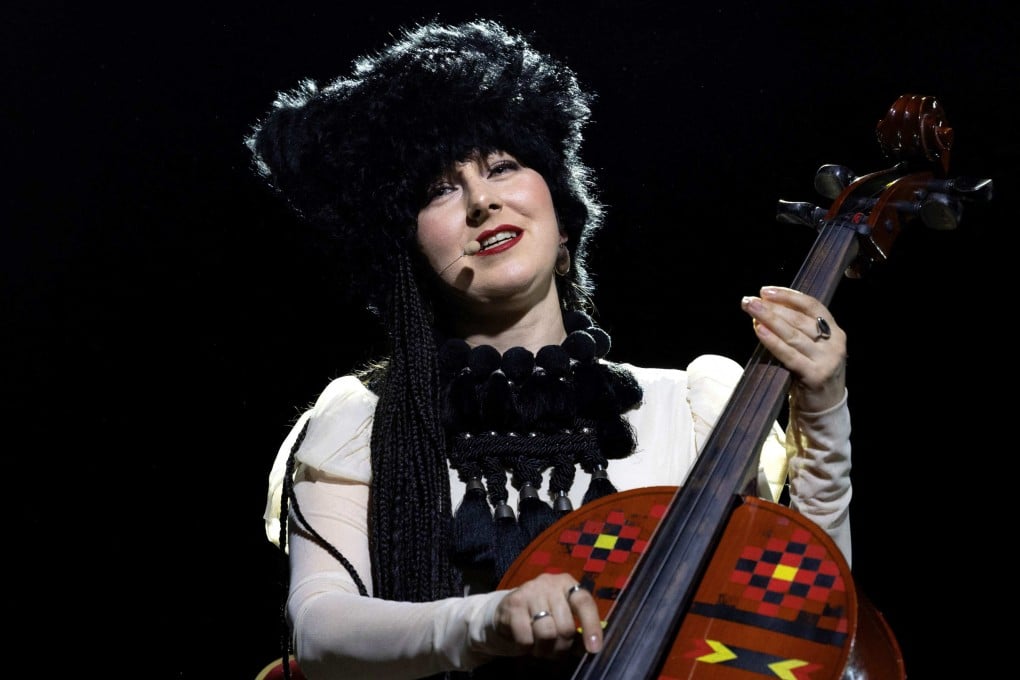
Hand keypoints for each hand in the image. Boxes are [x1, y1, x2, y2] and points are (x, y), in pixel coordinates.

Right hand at [494, 572, 601, 658]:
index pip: (584, 602)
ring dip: (545, 650)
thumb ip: (577, 632)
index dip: (592, 626)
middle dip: (562, 647)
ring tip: (540, 648)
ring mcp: (529, 591)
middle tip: (555, 651)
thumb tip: (591, 648)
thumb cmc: (540, 618)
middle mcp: (549, 583)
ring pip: (546, 633)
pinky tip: (525, 643)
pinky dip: (527, 648)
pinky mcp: (512, 604)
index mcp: (567, 584)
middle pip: (565, 626)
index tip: (594, 649)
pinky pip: (526, 638)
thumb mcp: (561, 620)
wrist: (505, 612)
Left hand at [741, 286, 846, 412]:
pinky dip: (773, 341)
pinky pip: (789, 355)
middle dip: (772, 307)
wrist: (824, 408)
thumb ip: (798, 329)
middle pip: (799, 319)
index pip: (812, 306)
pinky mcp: (815, 375)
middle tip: (749, 300)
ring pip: (794, 334)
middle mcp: (834, 343)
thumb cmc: (812, 372)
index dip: (788, 296)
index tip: (765, 291)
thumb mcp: (812, 348)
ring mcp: (826, 360)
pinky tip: (759, 330)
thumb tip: (766, 308)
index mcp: (835, 331)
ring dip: (769, 319)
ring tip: (751, 310)